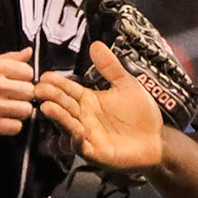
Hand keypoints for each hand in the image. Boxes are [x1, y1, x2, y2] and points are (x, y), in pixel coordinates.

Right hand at [0, 48, 35, 135]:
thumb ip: (9, 58)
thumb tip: (28, 52)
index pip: (29, 72)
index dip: (24, 79)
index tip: (16, 83)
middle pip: (30, 92)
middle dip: (23, 96)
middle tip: (12, 98)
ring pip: (26, 110)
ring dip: (20, 112)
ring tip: (7, 109)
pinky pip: (17, 127)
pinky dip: (12, 126)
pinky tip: (2, 120)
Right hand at [34, 41, 168, 172]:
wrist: (156, 140)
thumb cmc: (141, 115)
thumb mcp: (127, 85)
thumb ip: (110, 67)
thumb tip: (96, 45)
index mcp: (89, 100)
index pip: (68, 89)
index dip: (57, 83)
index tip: (46, 76)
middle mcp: (84, 117)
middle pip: (63, 105)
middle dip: (51, 97)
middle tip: (40, 89)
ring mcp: (87, 135)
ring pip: (68, 125)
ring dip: (58, 117)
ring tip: (48, 107)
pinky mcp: (95, 152)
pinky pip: (81, 146)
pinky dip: (77, 139)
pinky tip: (77, 130)